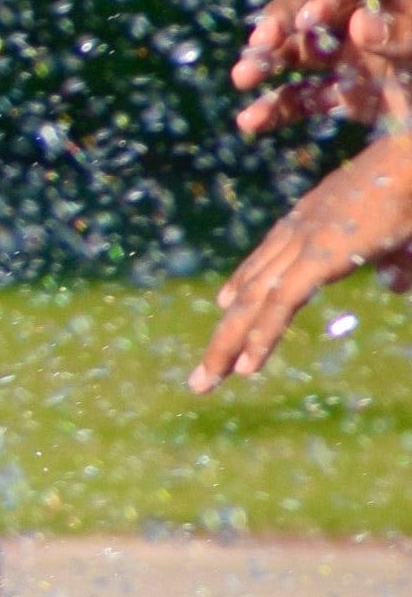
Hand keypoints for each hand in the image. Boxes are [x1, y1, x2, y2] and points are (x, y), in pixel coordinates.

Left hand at [198, 128, 411, 388]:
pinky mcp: (320, 256)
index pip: (267, 257)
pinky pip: (280, 303)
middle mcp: (298, 227)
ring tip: (205, 382)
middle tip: (204, 368)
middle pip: (251, 286)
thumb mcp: (406, 232)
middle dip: (227, 328)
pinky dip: (260, 336)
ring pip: (254, 302)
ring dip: (227, 344)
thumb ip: (398, 262)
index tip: (224, 303)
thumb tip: (394, 286)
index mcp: (314, 214)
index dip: (244, 283)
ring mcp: (305, 241)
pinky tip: (244, 367)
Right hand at [234, 0, 411, 142]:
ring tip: (243, 78)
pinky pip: (302, 98)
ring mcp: (353, 57)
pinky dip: (275, 109)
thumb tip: (358, 25)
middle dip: (281, 23)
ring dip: (265, 62)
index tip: (307, 21)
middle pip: (311, 7)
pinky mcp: (345, 96)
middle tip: (259, 47)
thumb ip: (407, 34)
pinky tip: (251, 122)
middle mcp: (368, 19)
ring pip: (298, 51)